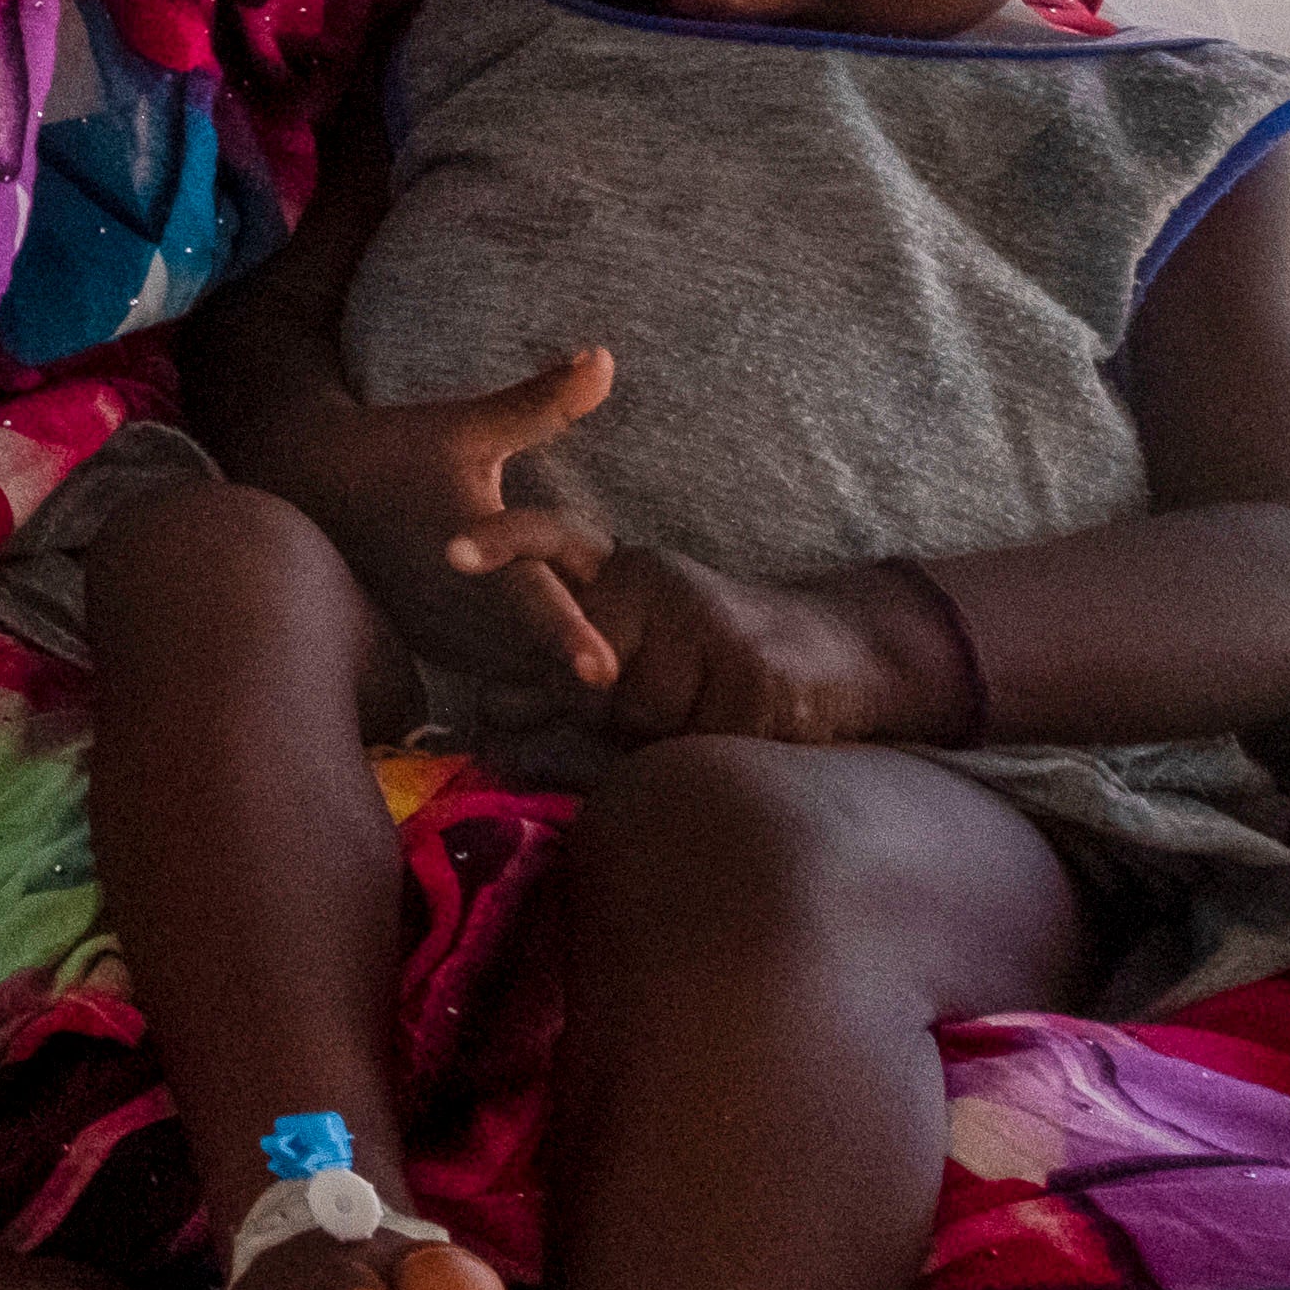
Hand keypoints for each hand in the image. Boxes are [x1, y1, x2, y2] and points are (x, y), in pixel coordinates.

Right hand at [262, 347, 622, 694]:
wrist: (308, 481)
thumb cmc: (397, 448)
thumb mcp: (467, 424)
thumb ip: (543, 403)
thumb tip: (605, 357)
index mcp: (470, 548)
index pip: (532, 600)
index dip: (570, 637)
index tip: (604, 672)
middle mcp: (451, 603)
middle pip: (542, 650)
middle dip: (581, 650)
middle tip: (611, 644)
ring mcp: (435, 633)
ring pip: (520, 669)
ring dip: (553, 662)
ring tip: (571, 638)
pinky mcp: (428, 648)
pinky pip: (494, 671)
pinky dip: (521, 663)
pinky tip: (533, 642)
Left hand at [446, 518, 939, 746]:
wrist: (839, 652)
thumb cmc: (715, 662)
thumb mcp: (635, 651)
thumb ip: (563, 672)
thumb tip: (489, 710)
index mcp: (621, 571)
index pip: (551, 538)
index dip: (502, 543)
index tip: (450, 552)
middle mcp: (657, 582)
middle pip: (584, 678)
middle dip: (606, 714)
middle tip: (662, 698)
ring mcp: (708, 622)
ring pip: (639, 718)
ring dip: (664, 739)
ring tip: (709, 705)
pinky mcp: (753, 671)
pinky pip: (697, 743)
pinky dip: (714, 750)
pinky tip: (745, 721)